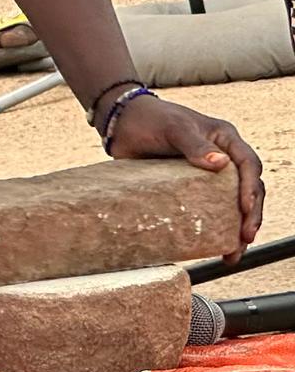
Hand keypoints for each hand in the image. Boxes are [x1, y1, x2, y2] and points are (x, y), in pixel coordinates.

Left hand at [104, 96, 264, 251]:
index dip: (251, 187)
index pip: (249, 165)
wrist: (120, 124)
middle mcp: (222, 158)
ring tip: (233, 252)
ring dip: (235, 227)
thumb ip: (194, 144)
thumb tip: (220, 163)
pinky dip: (212, 227)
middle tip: (245, 238)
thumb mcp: (173, 128)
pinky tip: (213, 246)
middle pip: (247, 188)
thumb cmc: (149, 118)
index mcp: (225, 139)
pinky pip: (207, 208)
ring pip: (231, 203)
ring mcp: (207, 175)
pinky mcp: (189, 188)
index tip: (246, 208)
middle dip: (250, 215)